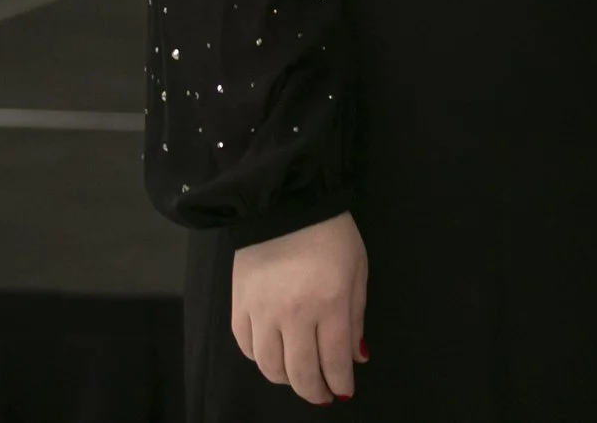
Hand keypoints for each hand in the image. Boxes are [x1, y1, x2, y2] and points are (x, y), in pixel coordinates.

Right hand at [232, 212, 368, 404]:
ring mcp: (261, 311)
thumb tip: (356, 358)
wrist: (284, 202)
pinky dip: (260, 360)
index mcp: (328, 302)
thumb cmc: (331, 234)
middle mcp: (292, 313)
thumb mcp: (357, 270)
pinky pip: (247, 347)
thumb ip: (356, 317)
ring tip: (300, 377)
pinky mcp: (239, 305)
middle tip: (323, 395)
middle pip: (300, 372)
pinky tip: (274, 357)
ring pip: (269, 367)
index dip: (340, 382)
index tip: (344, 390)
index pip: (333, 360)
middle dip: (315, 391)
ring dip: (287, 380)